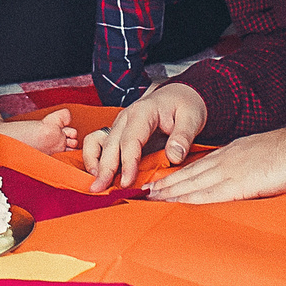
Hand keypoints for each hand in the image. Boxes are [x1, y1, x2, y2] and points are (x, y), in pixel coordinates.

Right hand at [81, 82, 207, 191]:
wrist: (178, 96)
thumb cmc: (184, 105)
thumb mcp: (192, 117)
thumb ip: (183, 137)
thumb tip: (174, 156)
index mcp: (143, 112)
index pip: (131, 140)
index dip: (127, 163)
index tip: (126, 182)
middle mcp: (126, 117)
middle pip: (110, 144)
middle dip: (104, 169)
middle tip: (101, 189)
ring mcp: (119, 125)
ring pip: (98, 142)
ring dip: (95, 163)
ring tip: (98, 183)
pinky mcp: (117, 133)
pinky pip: (97, 143)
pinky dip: (94, 158)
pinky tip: (99, 174)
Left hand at [145, 111, 285, 204]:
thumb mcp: (264, 155)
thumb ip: (250, 165)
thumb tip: (245, 176)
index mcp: (232, 153)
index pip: (198, 166)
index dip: (178, 175)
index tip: (162, 182)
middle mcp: (226, 160)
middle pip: (189, 174)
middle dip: (166, 185)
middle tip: (145, 193)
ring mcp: (231, 171)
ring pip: (192, 183)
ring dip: (170, 192)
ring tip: (151, 198)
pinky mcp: (240, 184)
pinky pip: (209, 193)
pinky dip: (189, 199)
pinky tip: (177, 204)